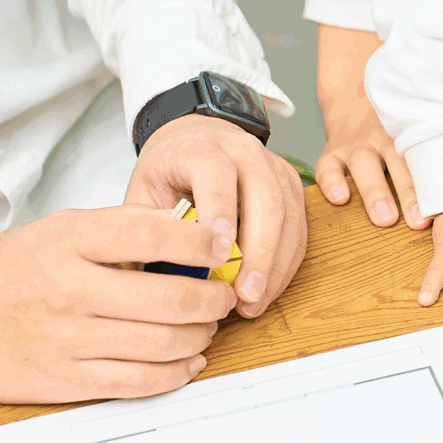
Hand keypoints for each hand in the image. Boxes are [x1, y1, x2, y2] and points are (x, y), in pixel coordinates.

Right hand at [0, 206, 236, 402]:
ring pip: (163, 342)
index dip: (201, 240)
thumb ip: (116, 231)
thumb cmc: (3, 272)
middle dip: (213, 298)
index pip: (153, 233)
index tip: (223, 246)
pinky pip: (139, 382)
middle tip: (223, 295)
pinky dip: (176, 372)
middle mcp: (70, 289)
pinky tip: (188, 360)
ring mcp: (68, 339)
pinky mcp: (65, 380)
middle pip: (171, 296)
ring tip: (206, 326)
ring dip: (200, 335)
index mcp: (68, 241)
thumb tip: (186, 235)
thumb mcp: (55, 231)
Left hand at [128, 113, 306, 316]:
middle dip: (259, 251)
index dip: (221, 211)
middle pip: (265, 198)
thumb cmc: (168, 172)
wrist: (194, 140)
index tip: (220, 251)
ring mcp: (274, 168)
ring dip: (275, 265)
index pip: (217, 174)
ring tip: (254, 303)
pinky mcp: (291, 187)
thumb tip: (155, 273)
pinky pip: (298, 229)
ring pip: (288, 216)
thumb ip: (150, 226)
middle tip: (245, 294)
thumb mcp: (144, 191)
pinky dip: (285, 264)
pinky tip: (266, 290)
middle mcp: (245, 152)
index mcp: (203, 148)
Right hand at [314, 24, 424, 227]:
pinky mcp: (332, 152)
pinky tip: (339, 198)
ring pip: (364, 165)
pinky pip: (328, 166)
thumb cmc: (400, 129)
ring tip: (384, 218)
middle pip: (398, 164)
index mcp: (410, 136)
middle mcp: (383, 139)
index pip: (425, 160)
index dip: (435, 184)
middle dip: (409, 194)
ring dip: (375, 191)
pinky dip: (331, 181)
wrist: (355, 100)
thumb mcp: (421, 130)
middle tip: (418, 221)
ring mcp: (356, 145)